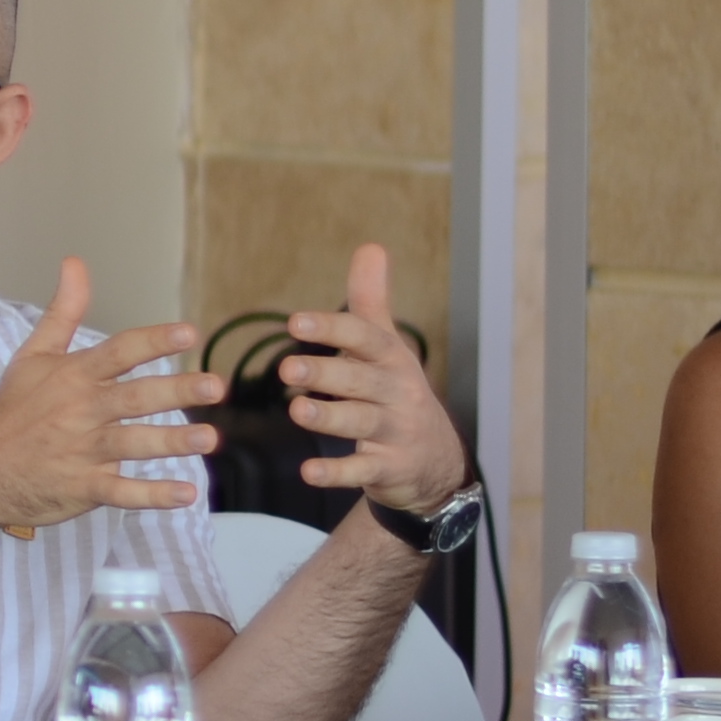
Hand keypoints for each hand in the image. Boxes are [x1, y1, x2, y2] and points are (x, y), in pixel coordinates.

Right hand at [0, 258, 219, 536]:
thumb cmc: (12, 410)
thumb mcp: (33, 355)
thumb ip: (62, 312)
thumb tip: (75, 263)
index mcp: (73, 376)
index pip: (119, 352)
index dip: (154, 342)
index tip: (189, 333)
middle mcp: (82, 411)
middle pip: (134, 397)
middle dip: (175, 390)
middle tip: (214, 385)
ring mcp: (83, 450)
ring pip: (133, 443)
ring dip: (171, 441)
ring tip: (207, 438)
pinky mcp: (84, 487)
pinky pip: (122, 491)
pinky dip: (152, 496)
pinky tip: (185, 494)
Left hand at [282, 242, 467, 520]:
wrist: (435, 460)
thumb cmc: (396, 391)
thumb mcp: (386, 346)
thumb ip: (371, 301)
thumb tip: (371, 247)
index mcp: (390, 360)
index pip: (365, 339)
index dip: (332, 330)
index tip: (295, 322)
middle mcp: (396, 393)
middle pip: (361, 381)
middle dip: (326, 375)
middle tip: (286, 369)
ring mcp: (395, 432)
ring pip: (362, 423)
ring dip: (329, 418)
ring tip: (296, 411)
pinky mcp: (389, 468)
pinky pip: (363, 470)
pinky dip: (337, 472)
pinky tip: (308, 473)